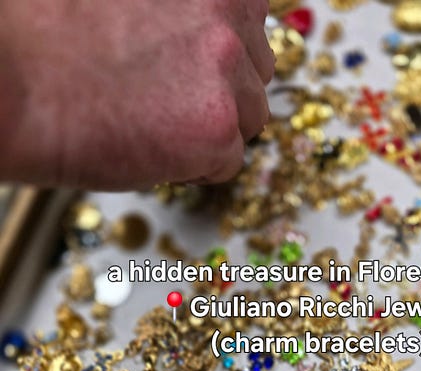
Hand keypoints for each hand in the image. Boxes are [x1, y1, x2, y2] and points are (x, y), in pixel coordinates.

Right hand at [0, 0, 272, 187]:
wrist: (12, 75)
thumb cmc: (52, 29)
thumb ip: (184, 7)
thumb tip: (208, 37)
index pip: (249, 15)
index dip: (221, 46)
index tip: (191, 61)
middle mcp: (228, 8)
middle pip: (257, 68)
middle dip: (223, 87)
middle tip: (167, 95)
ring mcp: (226, 70)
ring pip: (250, 117)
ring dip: (214, 127)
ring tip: (153, 120)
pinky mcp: (216, 131)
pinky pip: (228, 162)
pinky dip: (196, 166)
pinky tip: (151, 146)